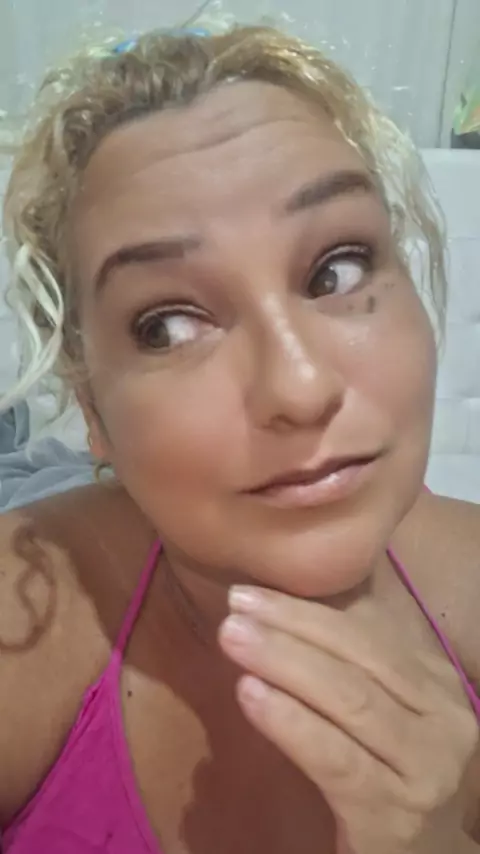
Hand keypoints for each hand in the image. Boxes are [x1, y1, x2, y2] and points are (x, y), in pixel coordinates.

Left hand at [219, 587, 478, 853]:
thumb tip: (290, 602)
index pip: (367, 635)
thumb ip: (354, 662)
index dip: (305, 611)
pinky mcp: (394, 815)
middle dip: (291, 629)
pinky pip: (336, 758)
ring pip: (350, 701)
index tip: (249, 595)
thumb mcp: (386, 711)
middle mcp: (444, 722)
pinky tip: (250, 695)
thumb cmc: (390, 774)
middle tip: (235, 609)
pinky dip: (291, 722)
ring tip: (234, 641)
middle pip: (358, 662)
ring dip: (285, 663)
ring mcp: (425, 770)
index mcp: (437, 686)